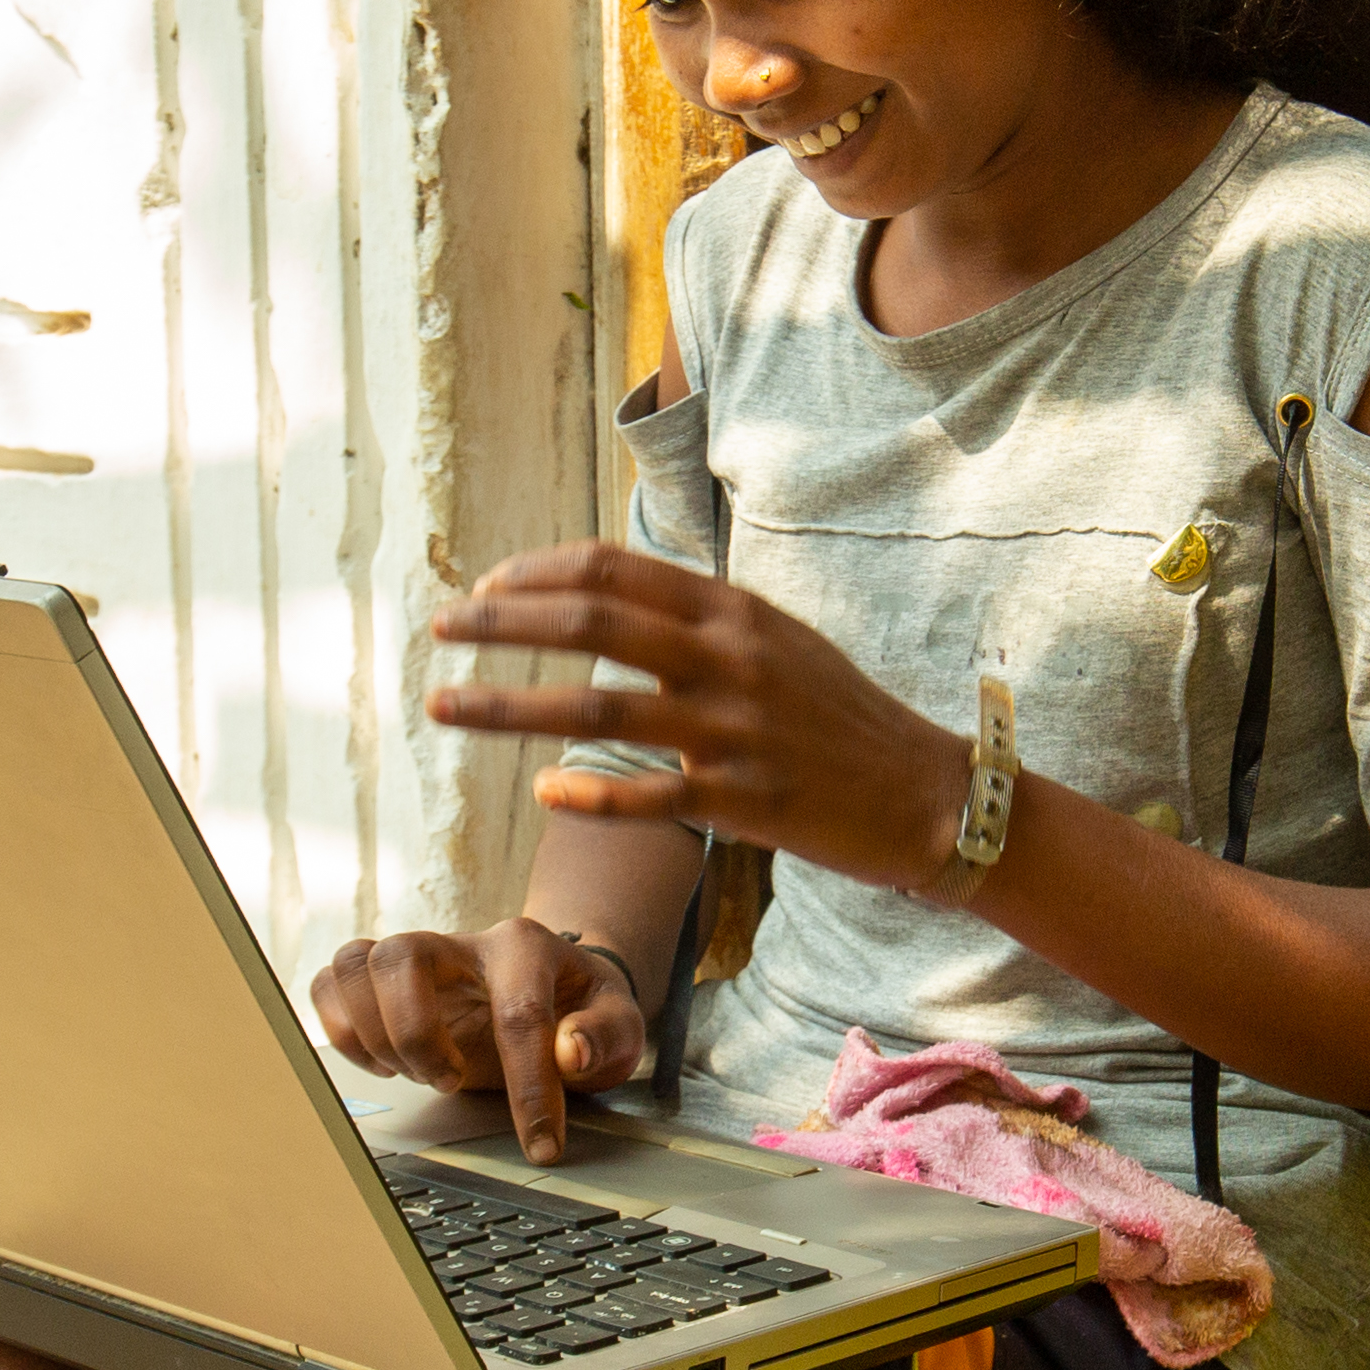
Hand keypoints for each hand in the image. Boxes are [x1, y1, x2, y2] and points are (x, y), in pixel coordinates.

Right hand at [307, 918, 646, 1162]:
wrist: (556, 988)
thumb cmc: (582, 1010)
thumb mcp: (619, 1024)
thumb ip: (606, 1035)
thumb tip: (571, 1052)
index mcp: (526, 948)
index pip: (520, 1014)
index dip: (529, 1088)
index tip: (542, 1145)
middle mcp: (463, 944)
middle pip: (402, 956)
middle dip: (416, 1034)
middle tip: (450, 1082)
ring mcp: (419, 960)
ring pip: (357, 962)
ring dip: (375, 1033)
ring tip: (417, 1074)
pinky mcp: (385, 982)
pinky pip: (330, 983)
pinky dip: (342, 1030)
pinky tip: (385, 1063)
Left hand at [424, 546, 971, 900]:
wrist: (931, 794)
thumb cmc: (842, 719)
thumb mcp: (777, 642)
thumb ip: (700, 619)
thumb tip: (612, 596)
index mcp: (732, 610)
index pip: (613, 569)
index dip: (535, 573)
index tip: (481, 587)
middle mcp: (730, 657)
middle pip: (592, 622)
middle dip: (500, 621)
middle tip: (438, 626)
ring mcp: (736, 729)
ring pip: (600, 708)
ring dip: (509, 706)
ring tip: (444, 707)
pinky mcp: (745, 800)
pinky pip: (652, 796)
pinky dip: (593, 795)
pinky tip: (543, 794)